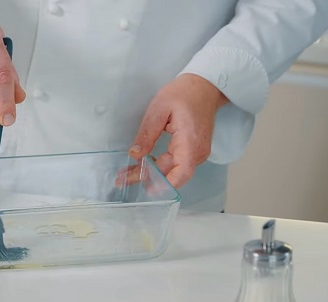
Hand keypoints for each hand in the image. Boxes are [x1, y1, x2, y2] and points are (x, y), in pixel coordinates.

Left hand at [127, 73, 227, 187]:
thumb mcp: (159, 109)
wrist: (205, 88)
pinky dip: (160, 167)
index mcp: (190, 141)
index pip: (182, 172)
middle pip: (173, 174)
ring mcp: (197, 153)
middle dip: (148, 178)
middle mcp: (197, 151)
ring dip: (153, 174)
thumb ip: (147, 134)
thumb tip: (135, 154)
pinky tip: (145, 165)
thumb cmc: (185, 94)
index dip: (165, 184)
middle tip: (123, 178)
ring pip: (174, 171)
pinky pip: (177, 165)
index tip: (147, 187)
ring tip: (128, 173)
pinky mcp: (193, 151)